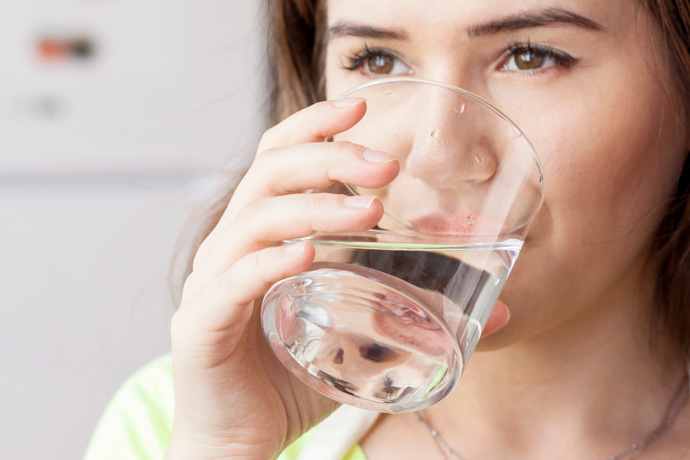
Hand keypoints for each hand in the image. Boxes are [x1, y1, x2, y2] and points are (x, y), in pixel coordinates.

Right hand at [165, 97, 399, 459]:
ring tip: (367, 210)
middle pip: (268, 175)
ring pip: (254, 220)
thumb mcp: (358, 333)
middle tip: (385, 165)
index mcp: (261, 236)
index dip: (314, 127)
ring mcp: (211, 283)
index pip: (278, 159)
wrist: (238, 439)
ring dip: (312, 208)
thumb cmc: (291, 378)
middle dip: (328, 158)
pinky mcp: (200, 324)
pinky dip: (269, 262)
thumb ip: (413, 311)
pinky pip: (232, 281)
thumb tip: (497, 310)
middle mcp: (230, 247)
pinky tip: (306, 255)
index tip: (362, 105)